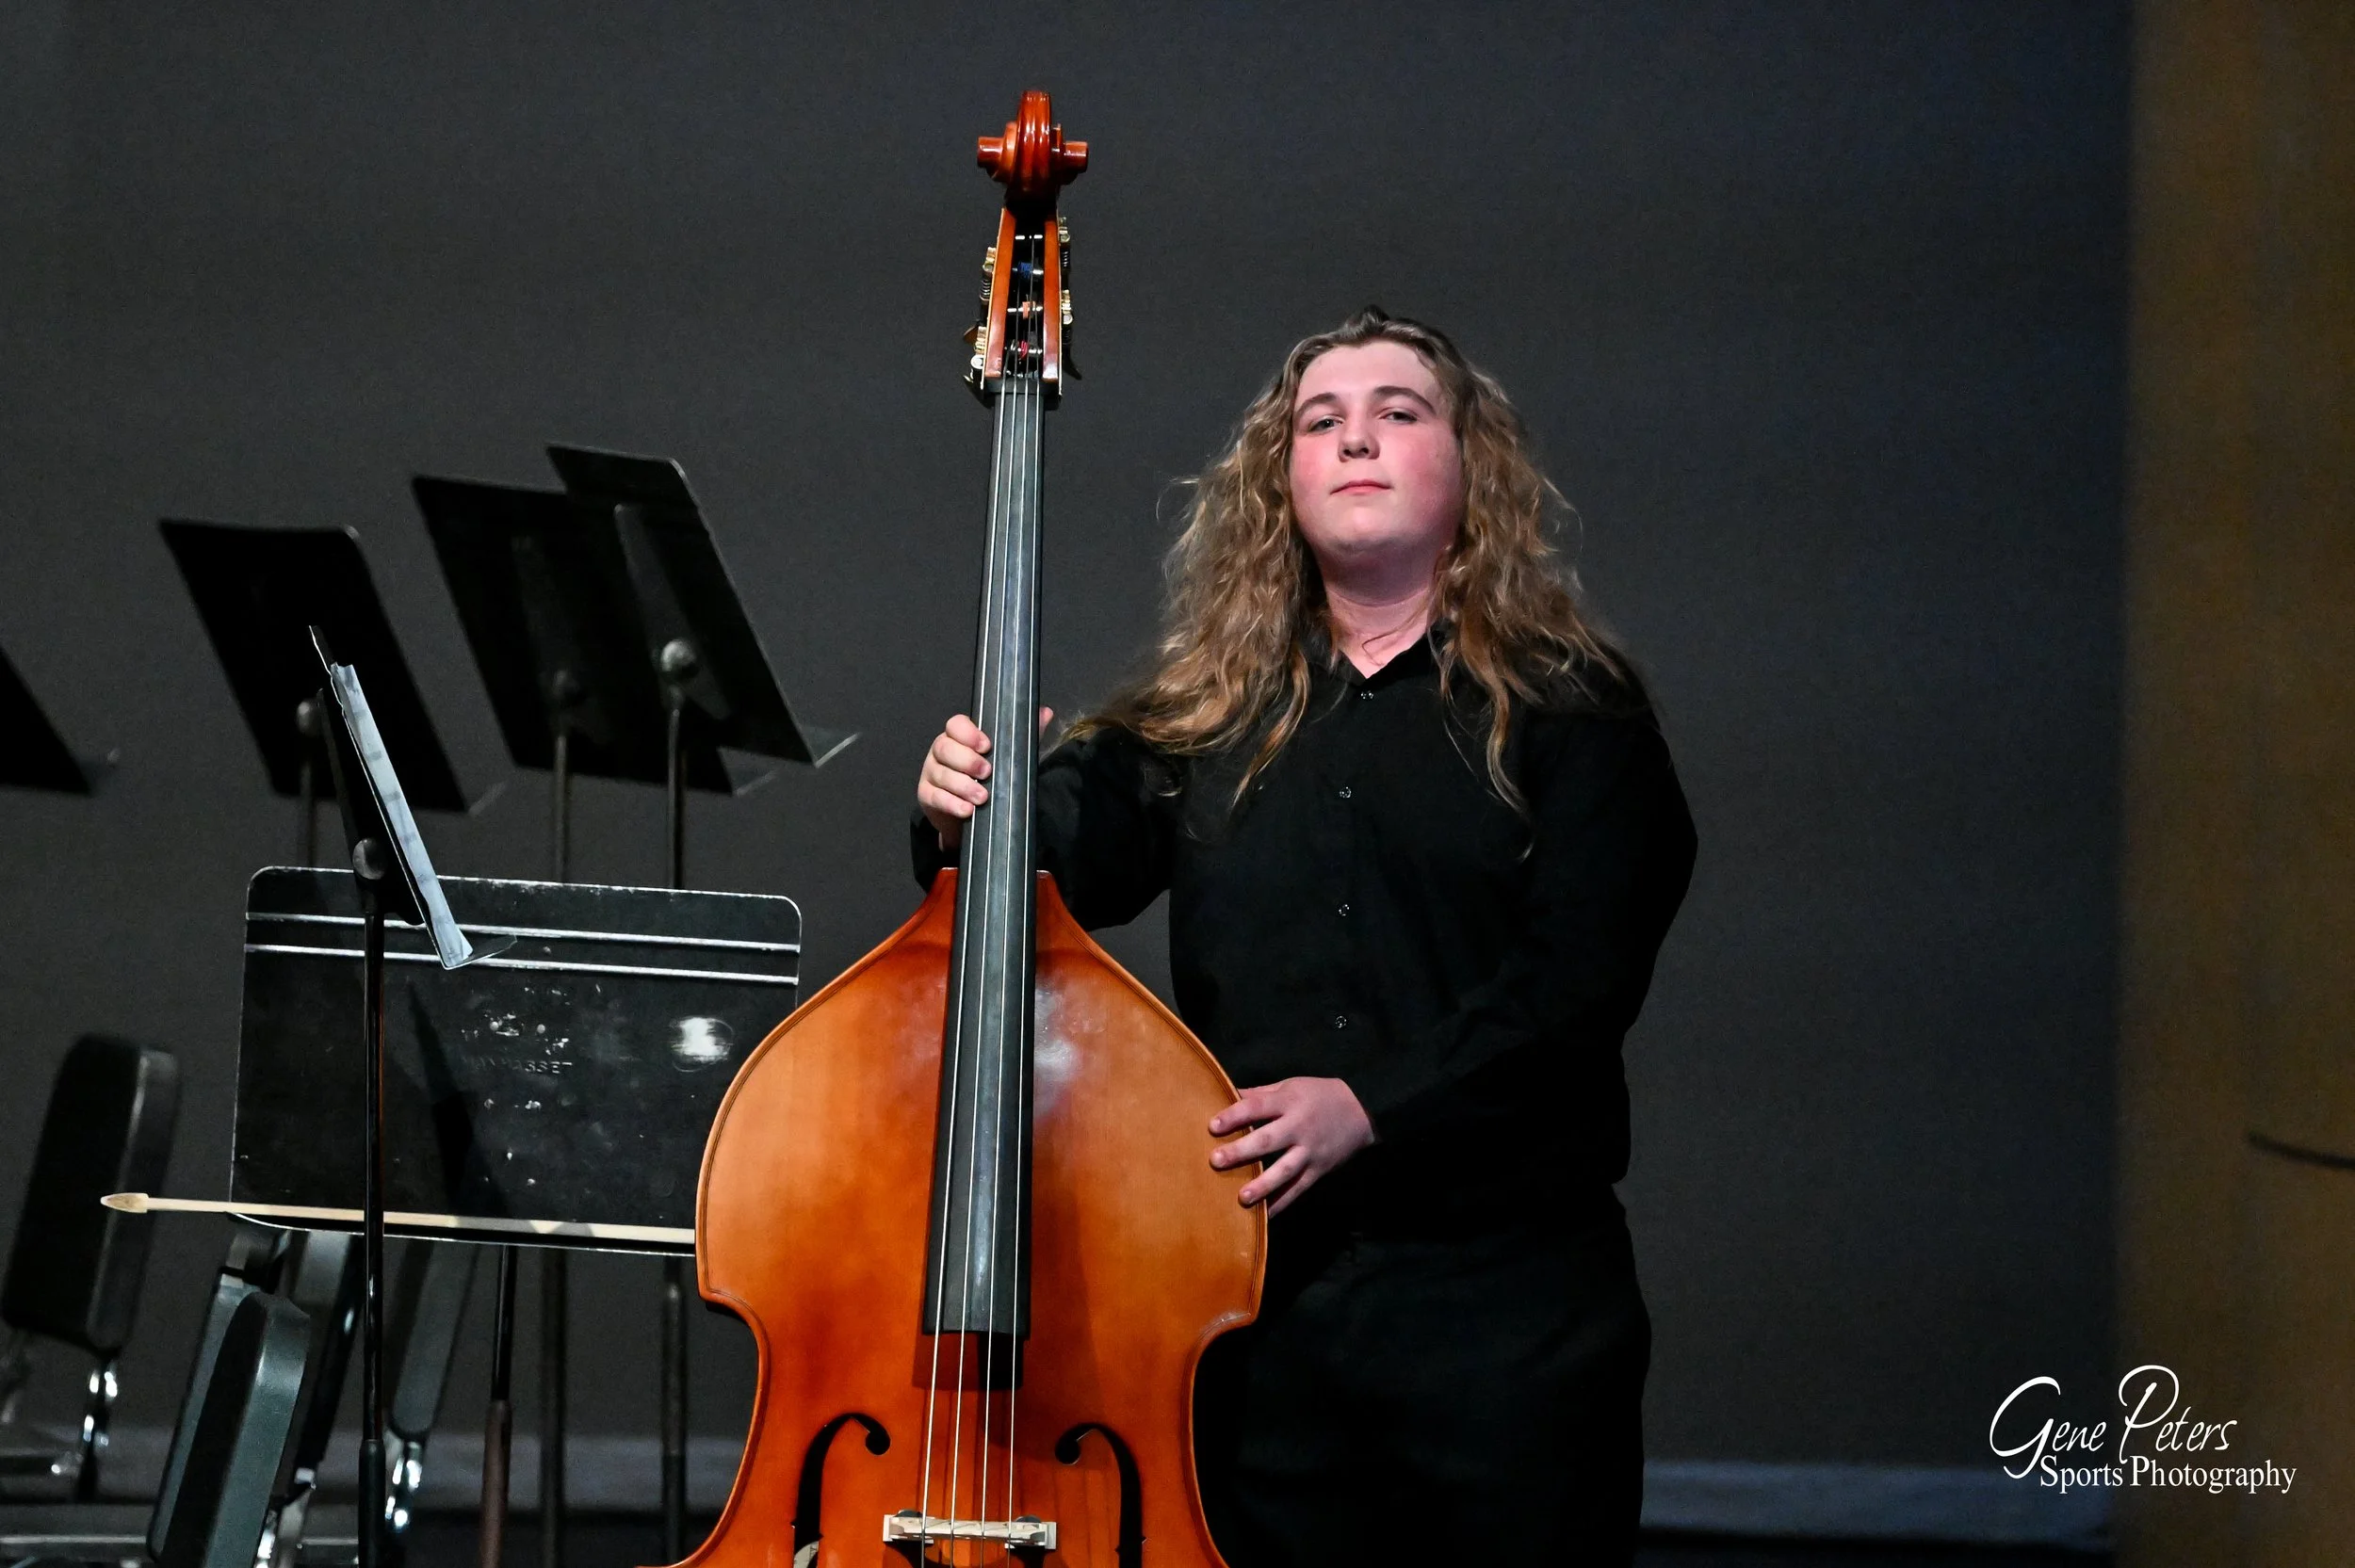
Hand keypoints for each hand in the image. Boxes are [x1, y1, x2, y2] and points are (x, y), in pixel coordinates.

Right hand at [917, 708, 1053, 850]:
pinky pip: (934, 797)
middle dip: (967, 761)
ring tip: (982, 797)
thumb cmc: (987, 778)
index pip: (955, 725)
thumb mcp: (1006, 756)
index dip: (968, 733)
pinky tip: (966, 810)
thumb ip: (1022, 736)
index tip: (986, 745)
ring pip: (941, 774)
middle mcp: (941, 751)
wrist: (968, 812)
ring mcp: (931, 773)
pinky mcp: (926, 795)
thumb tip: (1045, 713)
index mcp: (959, 737)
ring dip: (962, 786)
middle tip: (987, 773)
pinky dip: (951, 804)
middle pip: (945, 748)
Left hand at [1209, 1077, 1375, 1214]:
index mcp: (1289, 1101)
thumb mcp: (1290, 1086)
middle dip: (1242, 1151)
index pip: (1258, 1107)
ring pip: (1285, 1170)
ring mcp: (1310, 1151)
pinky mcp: (1318, 1170)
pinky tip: (1264, 1217)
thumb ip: (1259, 1094)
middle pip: (1269, 1140)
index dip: (1235, 1115)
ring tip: (1242, 1197)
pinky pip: (1298, 1189)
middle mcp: (1299, 1126)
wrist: (1362, 1110)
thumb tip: (1225, 1094)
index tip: (1212, 1126)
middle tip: (1216, 1161)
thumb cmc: (1318, 1095)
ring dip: (1263, 1184)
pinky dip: (1281, 1203)